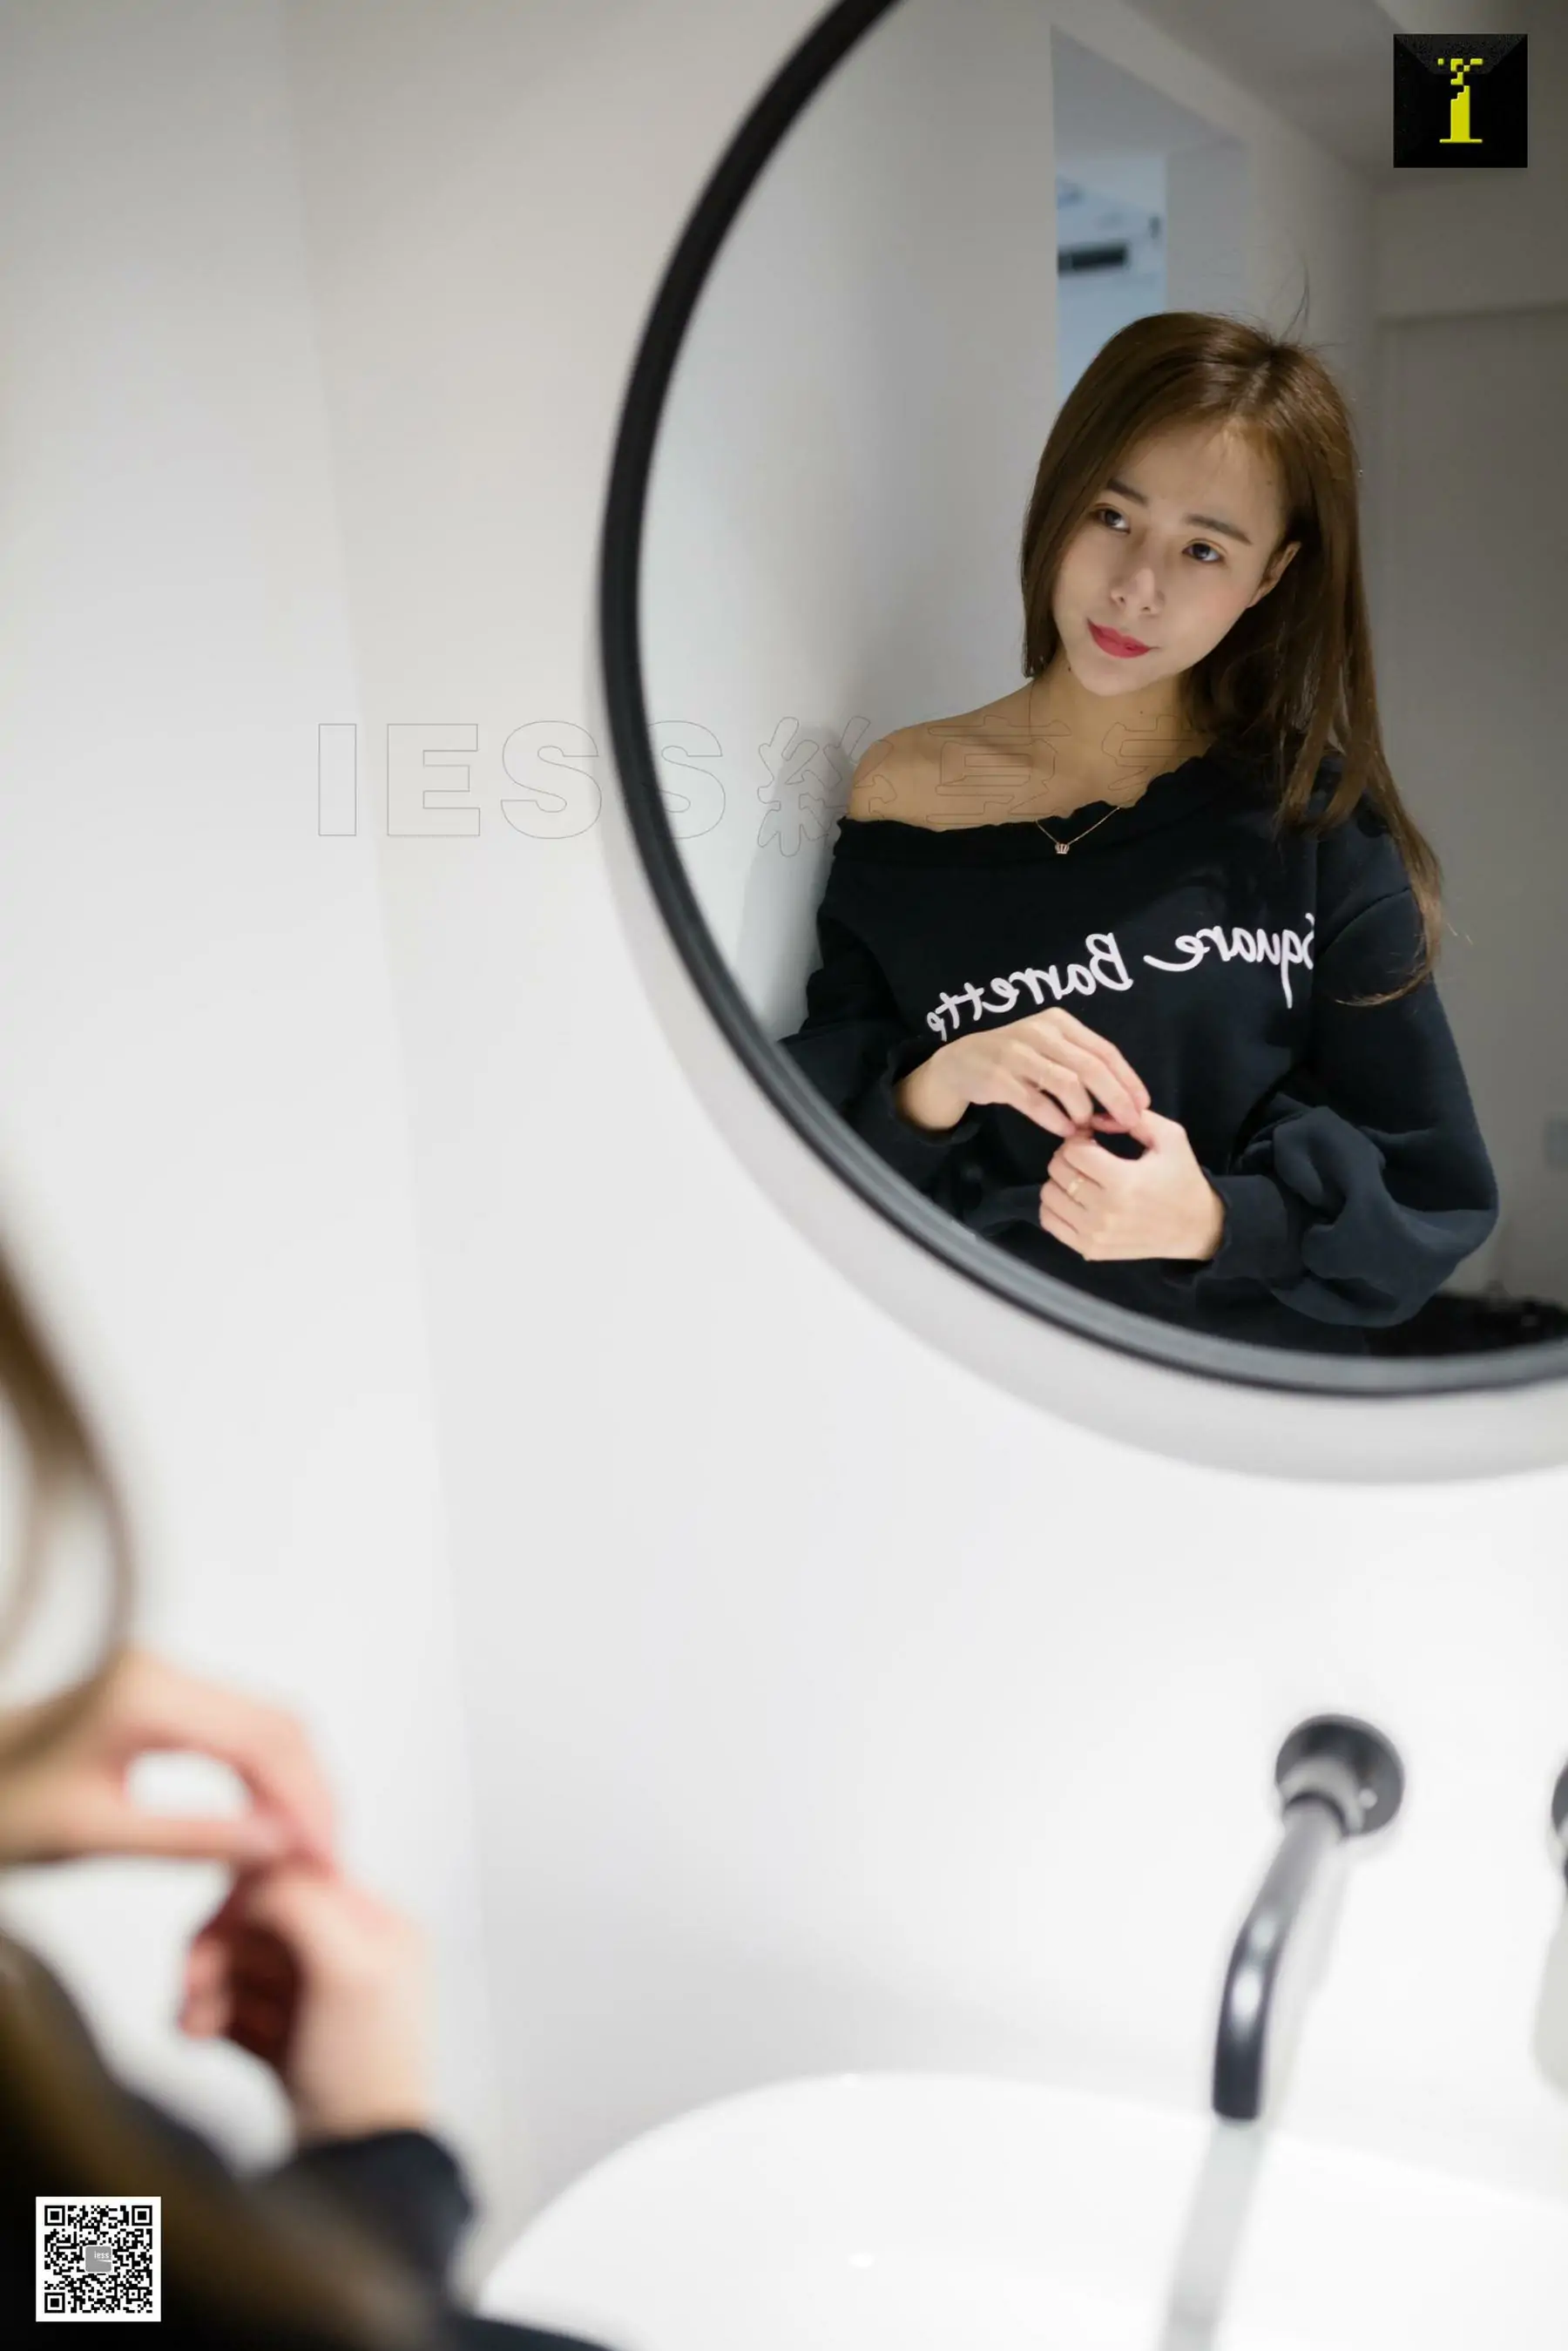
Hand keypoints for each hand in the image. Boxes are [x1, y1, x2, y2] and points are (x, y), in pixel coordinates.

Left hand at [0, 1645, 336, 1870]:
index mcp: (146, 1693)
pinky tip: (274, 1822)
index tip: (326, 1861)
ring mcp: (163, 1675)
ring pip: (266, 1722)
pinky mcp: (159, 1693)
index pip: (261, 1742)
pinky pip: (237, 1727)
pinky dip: (267, 1773)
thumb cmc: (0, 1814)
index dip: (305, 1803)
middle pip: (277, 1723)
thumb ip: (194, 1839)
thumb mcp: (96, 1837)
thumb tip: (282, 1847)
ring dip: (297, 1782)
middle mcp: (163, 1669)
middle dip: (313, 1791)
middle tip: (331, 1859)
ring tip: (310, 1849)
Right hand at [178, 1859, 433, 2144]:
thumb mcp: (347, 1972)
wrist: (356, 2167)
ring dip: (208, 1989)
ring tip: (194, 2023)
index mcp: (378, 1925)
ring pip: (239, 1965)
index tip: (212, 1930)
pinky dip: (211, 2017)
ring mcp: (315, 1998)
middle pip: (259, 1923)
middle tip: (191, 1984)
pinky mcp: (286, 2038)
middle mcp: (350, 1952)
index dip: (245, 1899)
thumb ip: (302, 1905)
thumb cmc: (364, 2072)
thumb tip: (258, 1868)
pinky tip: (197, 2037)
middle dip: (218, 1952)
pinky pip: (233, 2005)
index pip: (296, 1877)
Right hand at [900, 1008, 1150, 1138]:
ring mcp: (1017, 1054)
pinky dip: (1055, 1119)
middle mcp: (1041, 1032)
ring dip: (1083, 1111)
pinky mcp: (998, 1078)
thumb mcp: (1051, 1050)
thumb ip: (1082, 1067)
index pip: (1105, 1051)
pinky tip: (1065, 1131)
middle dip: (1115, 1098)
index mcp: (1060, 1023)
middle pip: (1090, 1067)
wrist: (962, 1062)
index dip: (1128, 1080)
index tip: (1142, 1106)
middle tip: (1127, 1124)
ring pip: (1066, 1084)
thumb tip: (1123, 1102)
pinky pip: (1036, 1102)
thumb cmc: (1018, 1059)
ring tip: (1087, 1128)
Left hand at [1040, 1108, 1225, 1261]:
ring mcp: (1095, 1234)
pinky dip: (1055, 1207)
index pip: (1073, 1151)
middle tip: (1085, 1156)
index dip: (1078, 1138)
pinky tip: (1074, 1199)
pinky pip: (1050, 1222)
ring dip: (1060, 1181)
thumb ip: (1133, 1119)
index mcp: (1124, 1181)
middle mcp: (1105, 1211)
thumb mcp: (1170, 1137)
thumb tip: (1093, 1118)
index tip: (1090, 1138)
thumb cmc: (1182, 1179)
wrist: (1195, 1228)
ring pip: (1049, 1196)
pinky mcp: (1090, 1250)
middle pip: (1058, 1172)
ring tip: (1081, 1178)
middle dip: (1066, 1156)